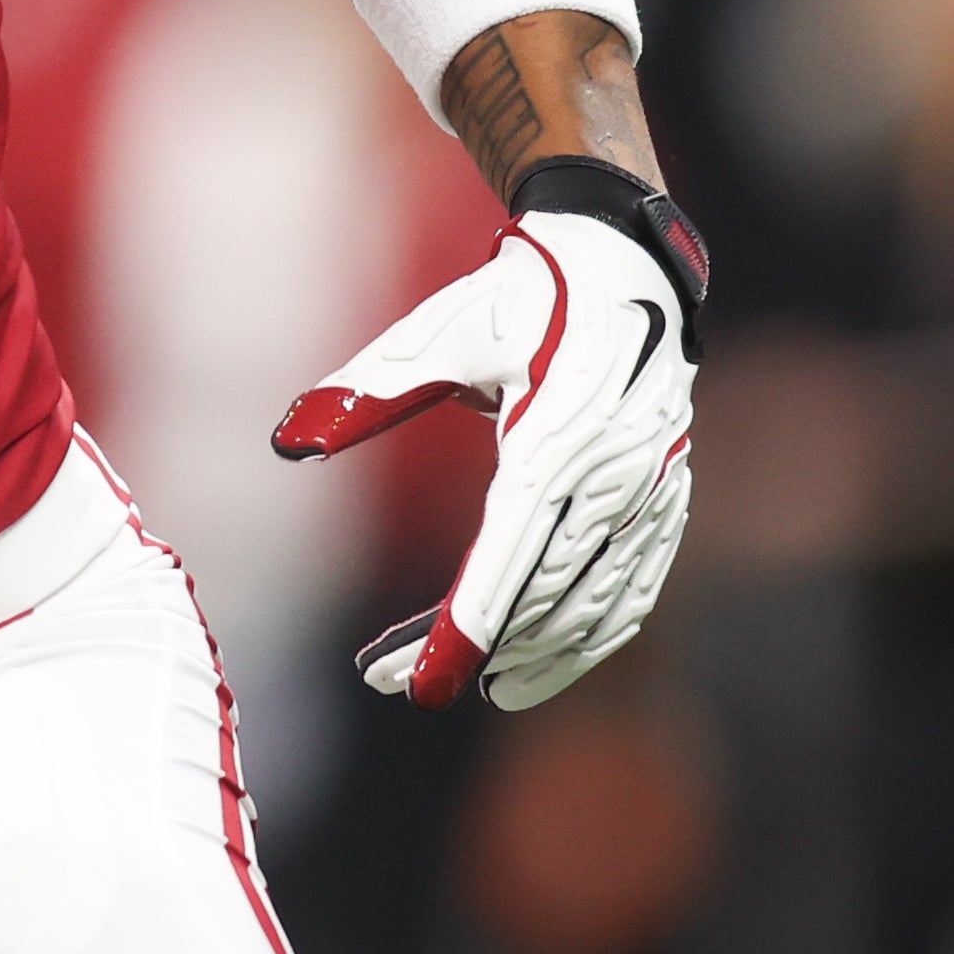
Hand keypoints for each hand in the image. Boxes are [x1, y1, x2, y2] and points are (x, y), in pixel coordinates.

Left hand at [273, 212, 693, 709]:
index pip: (506, 557)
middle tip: (394, 682)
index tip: (417, 686)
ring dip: (530, 660)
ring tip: (458, 685)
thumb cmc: (519, 299)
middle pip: (540, 595)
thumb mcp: (436, 333)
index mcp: (554, 435)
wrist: (625, 267)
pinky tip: (534, 669)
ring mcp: (649, 494)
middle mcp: (612, 475)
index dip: (462, 629)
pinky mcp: (666, 503)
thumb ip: (365, 392)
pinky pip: (632, 593)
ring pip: (592, 608)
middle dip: (472, 651)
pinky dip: (587, 642)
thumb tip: (287, 441)